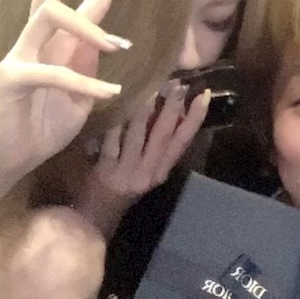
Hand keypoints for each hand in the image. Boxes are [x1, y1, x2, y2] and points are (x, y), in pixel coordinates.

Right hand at [0, 0, 128, 182]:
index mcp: (57, 42)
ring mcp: (20, 54)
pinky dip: (85, 84)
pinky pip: (54, 72)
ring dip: (88, 27)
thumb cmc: (45, 125)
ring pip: (50, 14)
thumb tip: (108, 40)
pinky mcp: (13, 78)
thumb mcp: (81, 94)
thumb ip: (89, 64)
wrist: (13, 157)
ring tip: (117, 46)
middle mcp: (36, 39)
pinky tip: (108, 94)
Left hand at [76, 82, 211, 237]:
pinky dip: (115, 123)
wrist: (96, 215)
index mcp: (162, 170)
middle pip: (164, 135)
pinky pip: (112, 141)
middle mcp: (150, 171)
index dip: (195, 118)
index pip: (183, 141)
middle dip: (172, 108)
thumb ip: (155, 145)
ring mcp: (128, 171)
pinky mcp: (106, 171)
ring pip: (139, 134)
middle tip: (177, 83)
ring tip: (149, 87)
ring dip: (144, 109)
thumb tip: (169, 109)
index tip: (204, 95)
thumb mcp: (146, 169)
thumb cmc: (122, 185)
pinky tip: (116, 105)